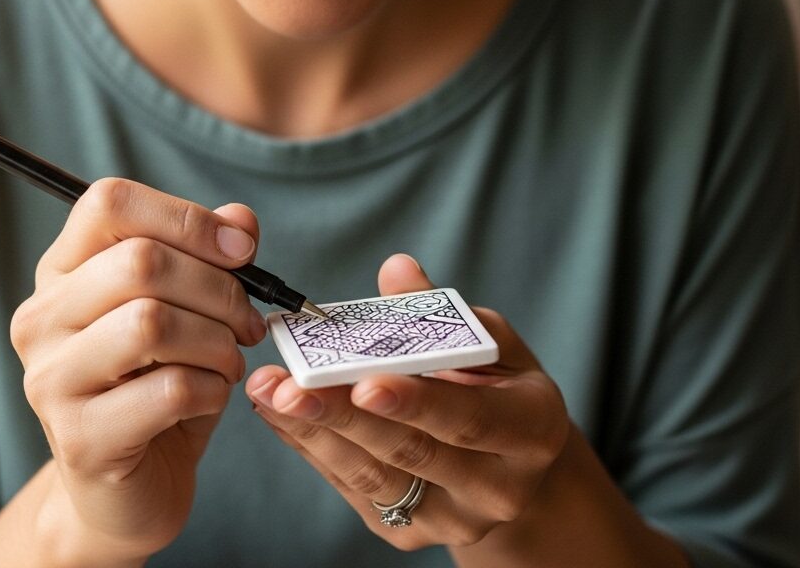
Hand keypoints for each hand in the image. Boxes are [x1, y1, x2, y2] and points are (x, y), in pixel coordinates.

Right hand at [9, 179, 267, 559]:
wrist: (129, 487)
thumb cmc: (160, 381)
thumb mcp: (190, 308)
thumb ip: (212, 256)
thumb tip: (240, 221)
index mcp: (64, 269)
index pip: (109, 202)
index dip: (186, 217)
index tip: (241, 250)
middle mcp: (43, 317)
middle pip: (141, 261)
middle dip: (219, 288)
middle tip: (247, 321)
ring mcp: (51, 379)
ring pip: (152, 323)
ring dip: (216, 341)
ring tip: (228, 360)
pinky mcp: (79, 438)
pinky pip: (168, 390)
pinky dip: (212, 388)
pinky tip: (211, 396)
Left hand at [245, 254, 569, 550]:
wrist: (511, 460)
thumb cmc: (499, 382)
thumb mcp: (490, 339)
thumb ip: (442, 312)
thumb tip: (397, 270)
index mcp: (530, 430)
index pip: (470, 419)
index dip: (416, 402)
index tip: (364, 382)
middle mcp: (497, 488)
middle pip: (411, 453)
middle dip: (342, 416)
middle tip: (289, 384)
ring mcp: (451, 519)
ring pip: (373, 478)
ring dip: (313, 432)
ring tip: (269, 393)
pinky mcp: (408, 530)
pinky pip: (353, 488)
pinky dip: (312, 447)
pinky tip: (279, 412)